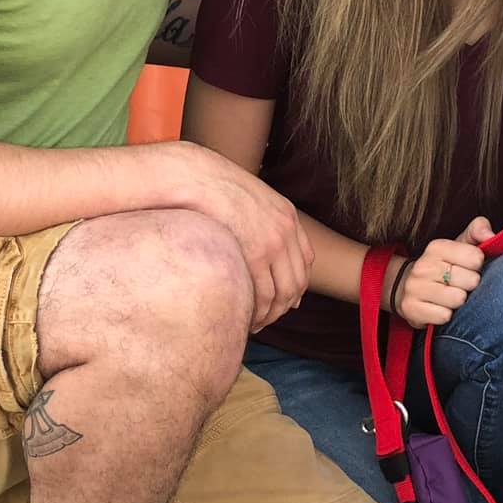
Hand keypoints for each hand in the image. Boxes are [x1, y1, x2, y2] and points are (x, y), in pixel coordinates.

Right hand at [173, 143, 313, 331]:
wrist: (197, 177)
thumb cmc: (212, 187)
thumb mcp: (248, 197)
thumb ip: (258, 218)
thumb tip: (256, 239)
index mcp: (287, 216)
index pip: (306, 260)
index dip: (297, 284)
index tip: (287, 300)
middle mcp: (286, 231)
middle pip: (298, 281)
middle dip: (285, 306)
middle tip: (268, 320)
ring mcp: (273, 243)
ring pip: (283, 292)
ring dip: (271, 314)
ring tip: (255, 325)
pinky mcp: (255, 254)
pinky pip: (264, 293)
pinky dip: (258, 312)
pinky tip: (246, 320)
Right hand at [392, 216, 494, 328]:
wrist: (407, 287)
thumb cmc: (444, 266)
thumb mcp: (459, 244)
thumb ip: (478, 231)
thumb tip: (491, 235)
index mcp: (437, 247)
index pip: (475, 257)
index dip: (477, 265)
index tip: (469, 267)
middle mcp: (423, 266)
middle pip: (471, 281)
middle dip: (470, 285)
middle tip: (460, 284)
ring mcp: (415, 287)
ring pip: (458, 299)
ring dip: (459, 301)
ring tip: (450, 296)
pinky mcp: (411, 309)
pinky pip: (444, 316)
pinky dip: (446, 315)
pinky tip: (440, 307)